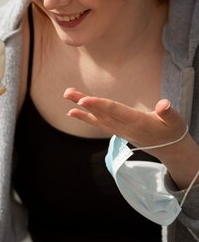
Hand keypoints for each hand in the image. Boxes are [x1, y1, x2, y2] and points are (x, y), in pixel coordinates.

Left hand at [64, 87, 198, 187]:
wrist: (167, 148)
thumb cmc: (172, 131)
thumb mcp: (175, 122)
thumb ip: (168, 113)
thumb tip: (164, 104)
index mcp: (136, 121)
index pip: (114, 111)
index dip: (98, 105)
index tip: (82, 100)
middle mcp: (123, 126)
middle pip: (100, 112)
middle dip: (83, 102)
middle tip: (67, 93)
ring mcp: (118, 129)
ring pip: (96, 117)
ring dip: (80, 107)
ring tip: (67, 95)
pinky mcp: (116, 130)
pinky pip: (97, 123)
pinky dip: (84, 117)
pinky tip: (72, 111)